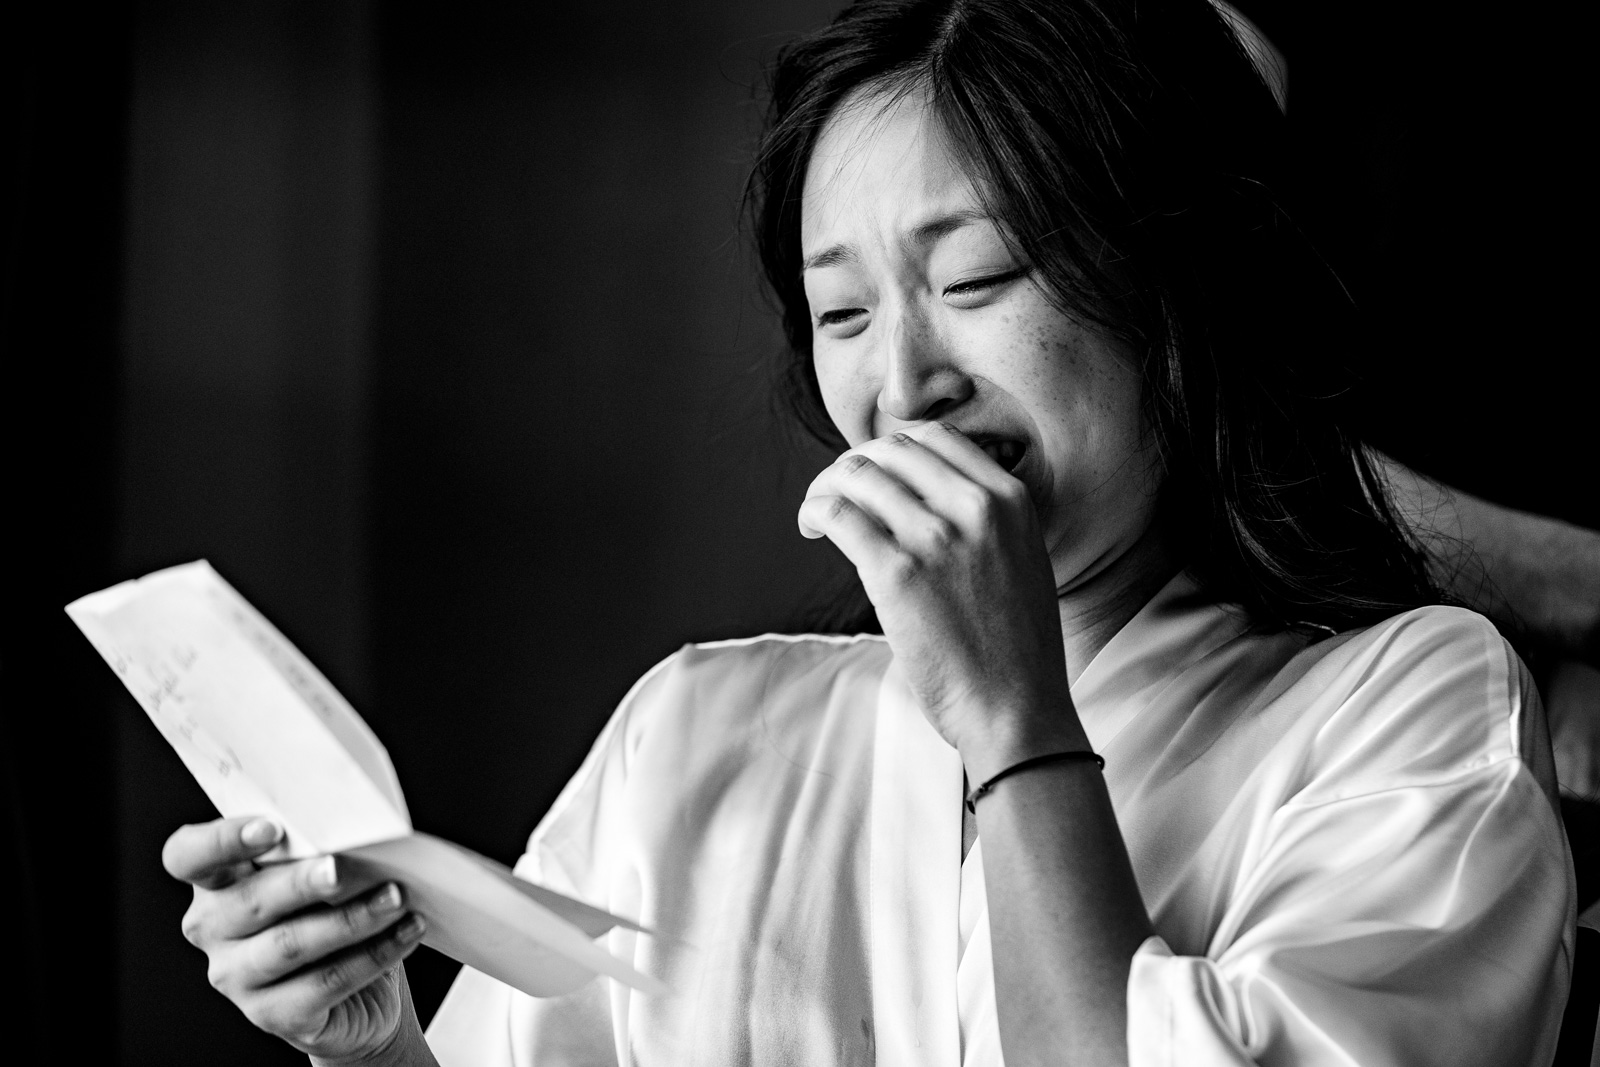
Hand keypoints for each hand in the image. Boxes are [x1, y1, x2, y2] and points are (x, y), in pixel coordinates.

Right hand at [163, 816, 429, 1065]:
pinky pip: (326, 982)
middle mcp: (213, 929)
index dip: (221, 840)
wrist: (360, 992)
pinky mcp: (274, 1015)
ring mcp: (237, 977)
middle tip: (343, 868)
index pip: (188, 855)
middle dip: (301, 882)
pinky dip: (373, 955)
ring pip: (290, 944)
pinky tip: (407, 931)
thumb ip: (319, 849)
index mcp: (215, 882)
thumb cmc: (334, 912)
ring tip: (395, 897)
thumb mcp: (321, 872)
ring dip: (350, 918)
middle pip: (248, 902)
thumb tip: (359, 831)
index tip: (270, 828)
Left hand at [798, 421, 1081, 770]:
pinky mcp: (897, 573)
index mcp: (1010, 498)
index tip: (876, 476)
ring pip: (857, 474)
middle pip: (891, 449)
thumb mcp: (1022, 559)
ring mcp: (935, 537)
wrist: (1017, 710)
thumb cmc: (1015, 647)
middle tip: (838, 494)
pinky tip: (810, 528)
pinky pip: (838, 514)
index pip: (936, 438)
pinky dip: (814, 511)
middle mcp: (975, 507)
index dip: (894, 450)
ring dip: (826, 486)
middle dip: (856, 465)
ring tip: (818, 513)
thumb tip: (921, 494)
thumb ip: (984, 520)